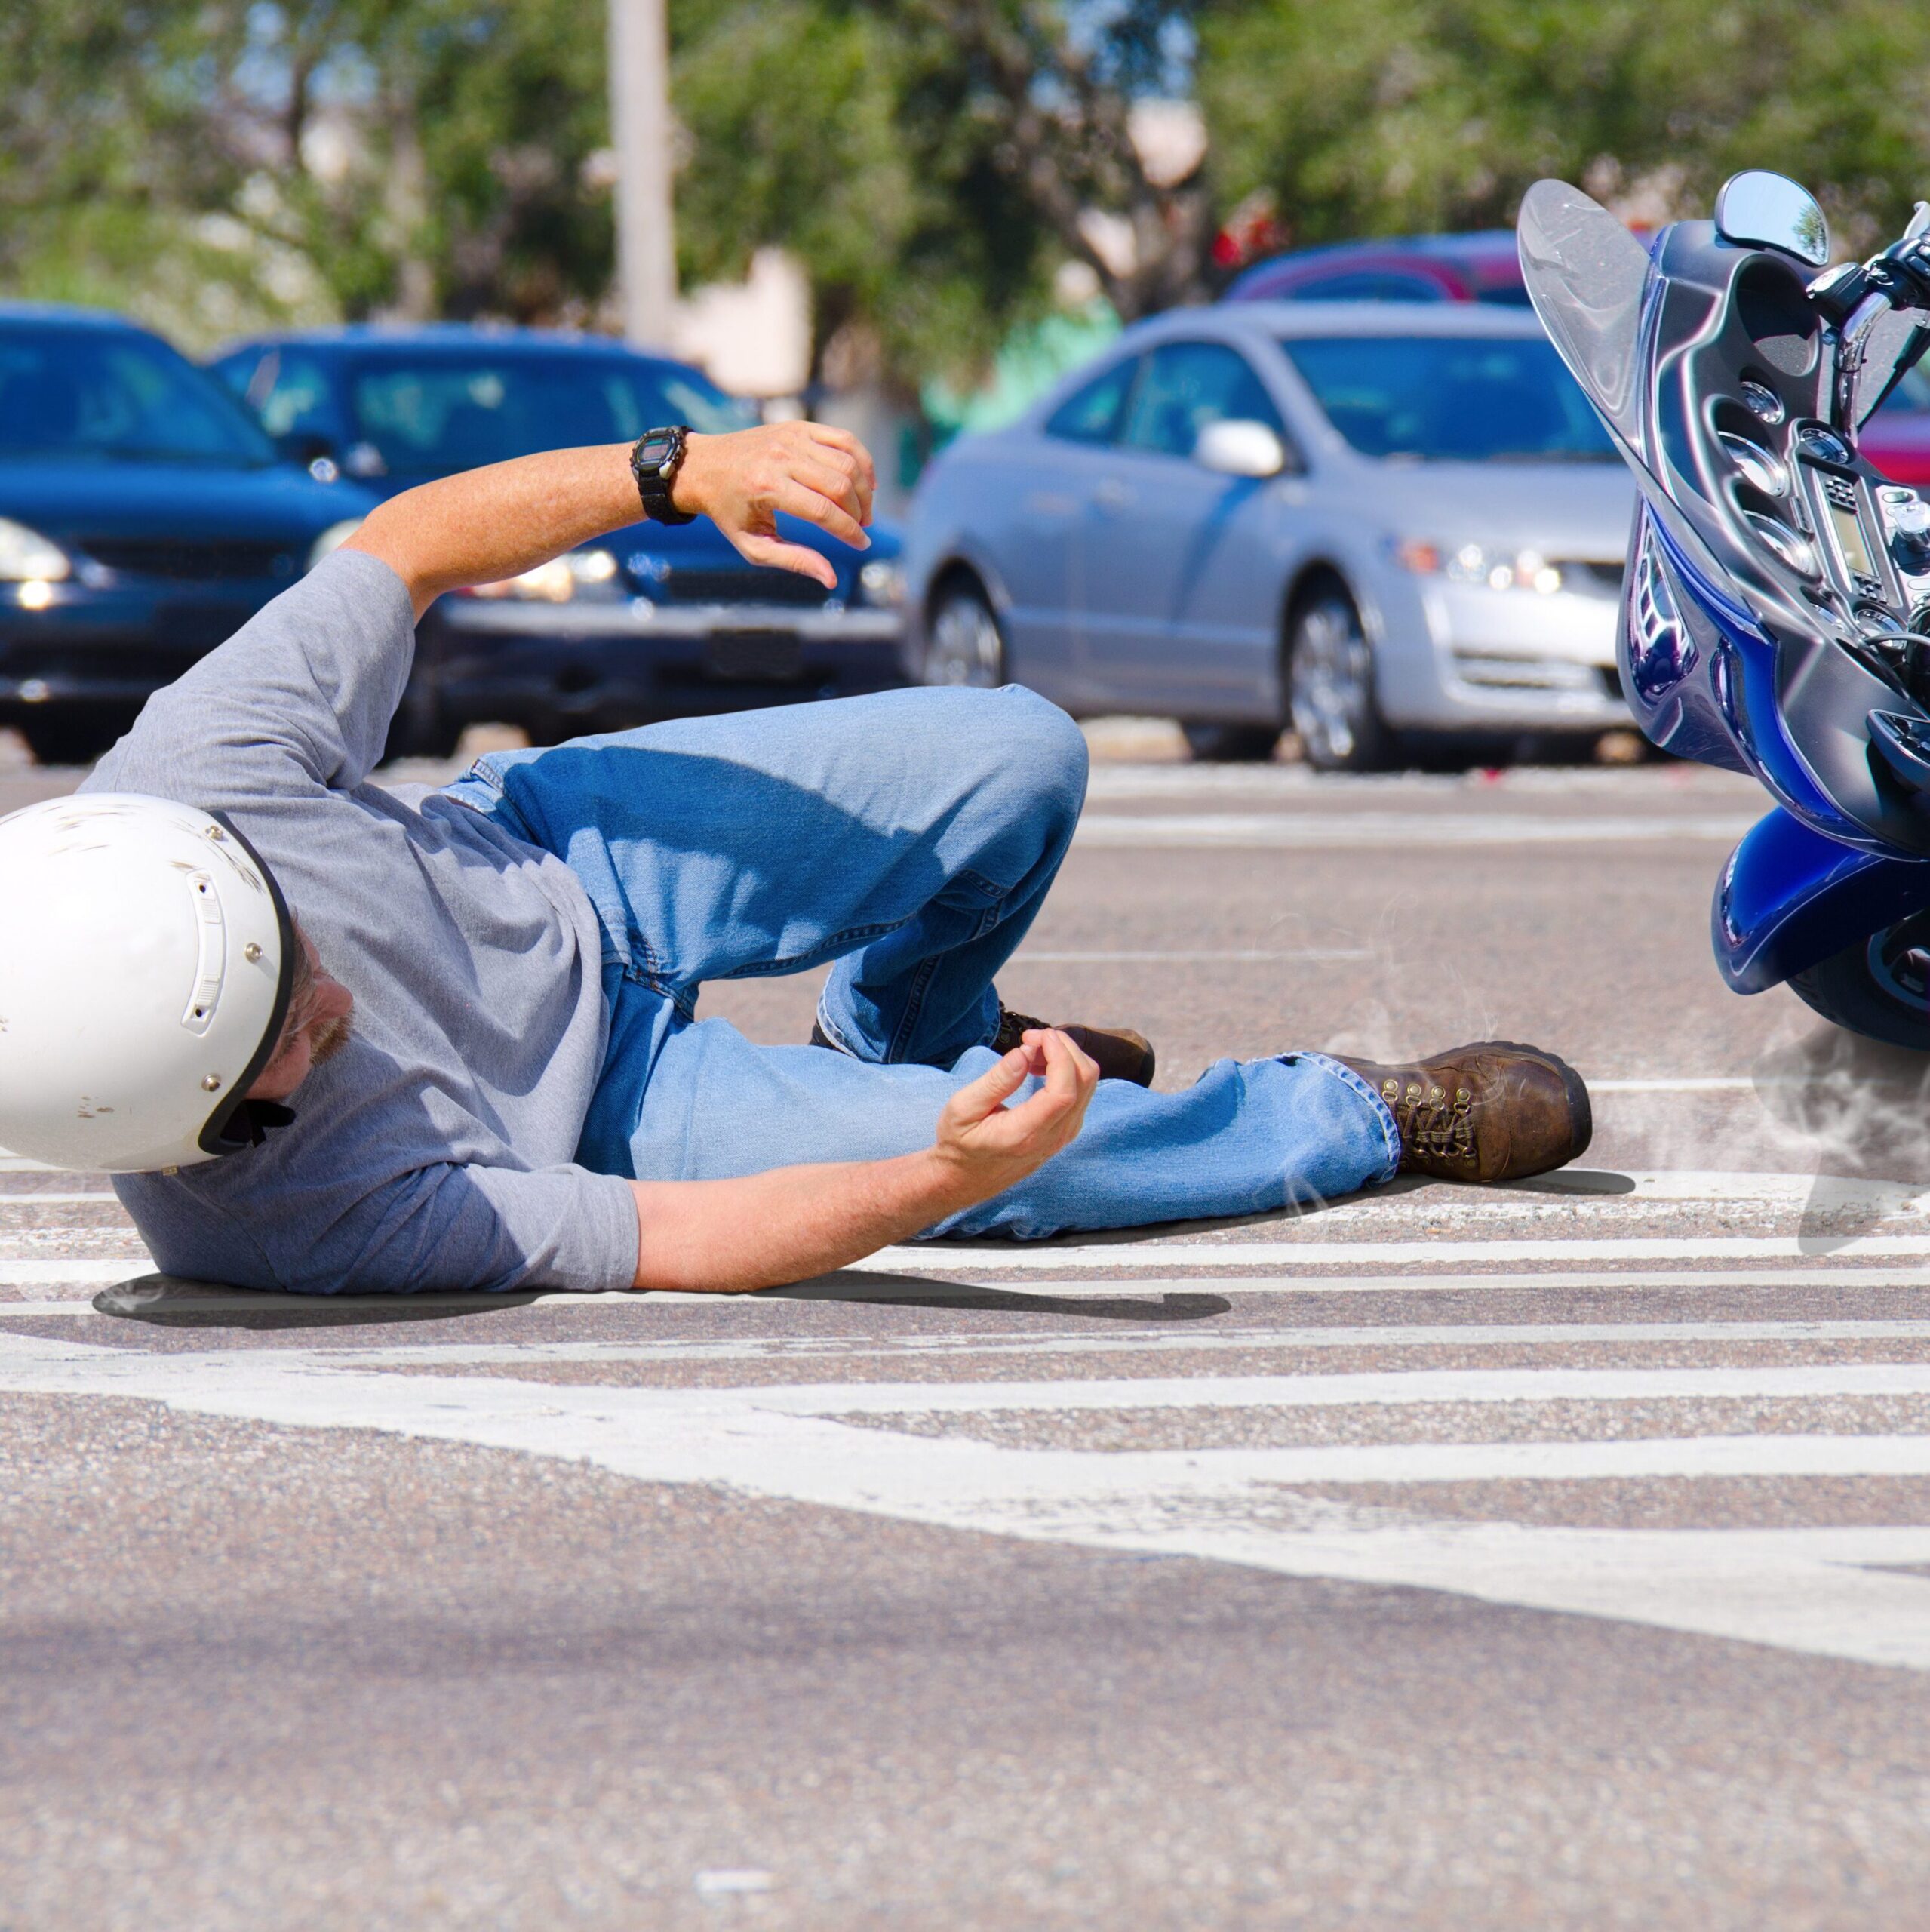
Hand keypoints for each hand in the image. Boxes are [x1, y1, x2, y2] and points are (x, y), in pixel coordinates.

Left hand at [672, 421, 877, 587]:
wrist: (704, 467)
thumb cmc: (729, 512)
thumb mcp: (753, 545)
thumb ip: (793, 561)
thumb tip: (831, 580)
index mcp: (766, 487)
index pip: (823, 511)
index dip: (849, 531)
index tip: (861, 544)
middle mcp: (780, 457)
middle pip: (840, 485)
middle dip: (859, 512)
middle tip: (861, 528)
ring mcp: (791, 437)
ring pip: (847, 462)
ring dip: (864, 490)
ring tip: (863, 511)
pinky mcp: (798, 426)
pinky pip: (844, 439)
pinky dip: (862, 460)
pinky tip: (867, 482)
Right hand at [930, 1028, 1100, 1204]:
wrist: (966, 1177)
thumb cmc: (959, 1141)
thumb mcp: (963, 1108)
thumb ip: (996, 1081)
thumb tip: (1024, 1052)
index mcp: (1026, 1133)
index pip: (1064, 1091)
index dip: (1059, 1055)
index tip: (1038, 1036)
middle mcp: (1053, 1137)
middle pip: (1084, 1081)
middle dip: (1064, 1047)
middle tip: (1031, 1036)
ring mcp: (1064, 1136)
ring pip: (1087, 1084)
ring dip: (1066, 1056)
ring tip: (1031, 1050)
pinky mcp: (1066, 1131)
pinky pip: (1081, 1092)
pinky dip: (1067, 1069)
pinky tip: (1038, 1066)